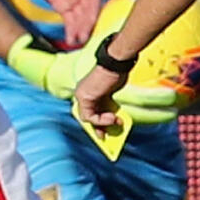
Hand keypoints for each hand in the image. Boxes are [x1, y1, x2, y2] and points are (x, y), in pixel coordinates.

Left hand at [15, 35, 174, 125]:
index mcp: (87, 90)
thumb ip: (109, 105)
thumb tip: (113, 118)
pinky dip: (101, 120)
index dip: (96, 122)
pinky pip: (90, 116)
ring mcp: (81, 95)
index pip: (89, 110)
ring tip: (115, 121)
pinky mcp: (84, 97)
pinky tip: (112, 117)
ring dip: (102, 123)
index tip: (102, 132)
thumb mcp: (113, 93)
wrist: (116, 63)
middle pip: (87, 116)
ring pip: (88, 118)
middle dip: (98, 126)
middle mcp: (81, 93)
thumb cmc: (117, 73)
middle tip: (105, 135)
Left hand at [21, 0, 100, 48]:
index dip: (94, 6)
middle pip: (89, 6)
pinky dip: (72, 28)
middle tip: (82, 37)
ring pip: (81, 15)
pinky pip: (71, 18)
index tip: (91, 20)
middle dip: (88, 22)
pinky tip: (70, 40)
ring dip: (81, 28)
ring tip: (76, 42)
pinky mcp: (62, 3)